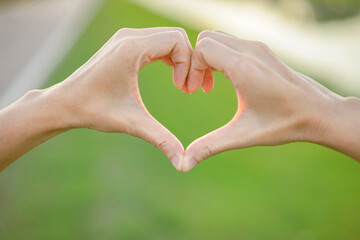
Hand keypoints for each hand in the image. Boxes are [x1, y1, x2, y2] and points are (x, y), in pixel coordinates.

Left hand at [0, 27, 192, 170]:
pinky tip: (171, 77)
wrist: (65, 103)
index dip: (189, 64)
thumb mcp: (132, 123)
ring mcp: (125, 37)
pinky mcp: (124, 43)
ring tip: (181, 85)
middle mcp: (129, 37)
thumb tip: (183, 164)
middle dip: (189, 61)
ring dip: (180, 59)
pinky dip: (169, 56)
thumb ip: (161, 139)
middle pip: (176, 36)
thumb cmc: (94, 110)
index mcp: (132, 49)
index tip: (185, 90)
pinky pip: (156, 41)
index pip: (177, 41)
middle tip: (187, 89)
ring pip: (168, 37)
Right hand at [182, 30, 357, 171]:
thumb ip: (210, 146)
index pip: (202, 47)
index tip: (194, 91)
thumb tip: (184, 164)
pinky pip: (231, 43)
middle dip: (196, 62)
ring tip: (209, 85)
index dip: (192, 68)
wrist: (319, 112)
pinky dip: (220, 57)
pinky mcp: (262, 51)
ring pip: (218, 38)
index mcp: (243, 67)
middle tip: (198, 88)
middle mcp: (250, 51)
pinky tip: (225, 80)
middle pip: (207, 38)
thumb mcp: (244, 135)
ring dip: (207, 59)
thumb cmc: (284, 123)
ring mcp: (258, 48)